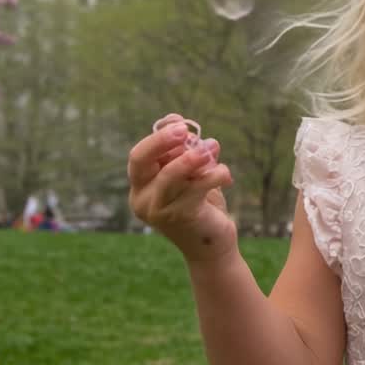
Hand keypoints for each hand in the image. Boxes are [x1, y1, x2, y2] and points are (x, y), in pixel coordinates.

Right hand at [128, 113, 236, 263]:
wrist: (212, 244)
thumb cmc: (200, 204)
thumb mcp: (191, 174)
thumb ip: (184, 150)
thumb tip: (176, 120)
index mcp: (141, 186)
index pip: (138, 156)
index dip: (158, 137)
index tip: (181, 124)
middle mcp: (142, 199)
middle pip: (140, 162)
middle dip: (162, 141)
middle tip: (185, 130)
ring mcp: (158, 210)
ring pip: (170, 175)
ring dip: (193, 158)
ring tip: (213, 147)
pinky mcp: (179, 217)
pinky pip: (195, 188)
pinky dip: (213, 175)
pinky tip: (226, 175)